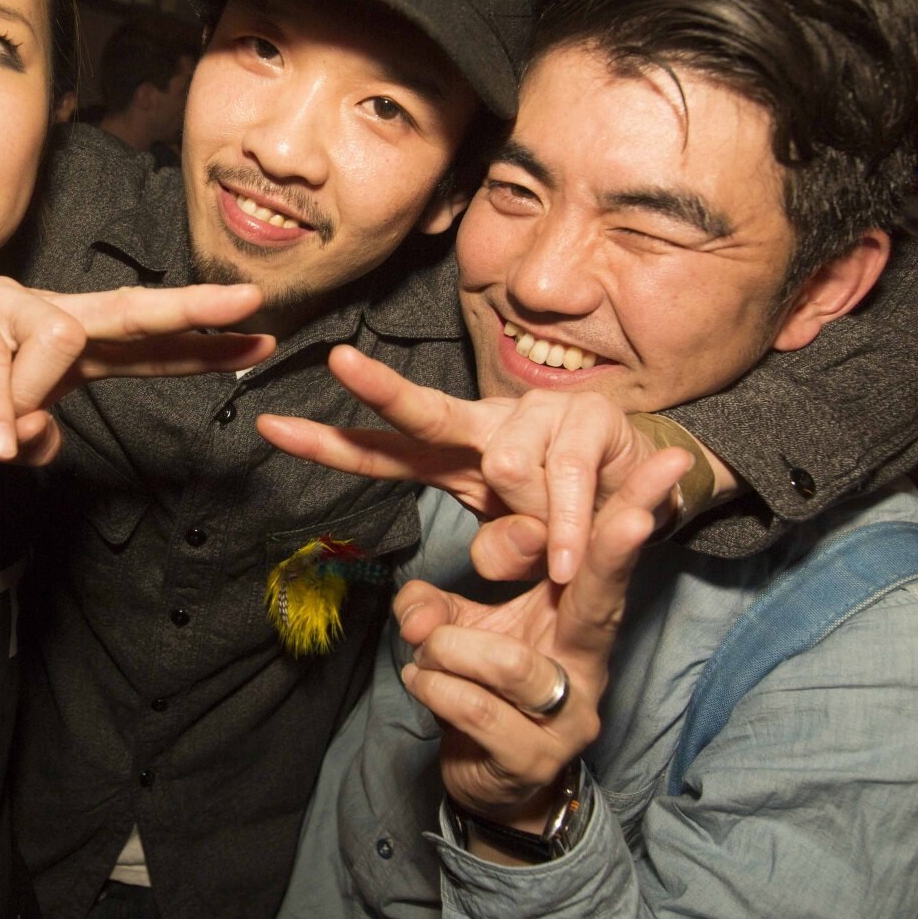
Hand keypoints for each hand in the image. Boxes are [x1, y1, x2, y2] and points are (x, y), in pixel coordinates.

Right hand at [0, 276, 273, 463]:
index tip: (262, 343)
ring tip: (2, 433)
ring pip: (60, 336)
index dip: (204, 345)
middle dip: (194, 307)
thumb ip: (32, 439)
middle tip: (250, 303)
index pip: (149, 344)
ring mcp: (5, 300)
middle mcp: (46, 314)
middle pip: (130, 308)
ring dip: (35, 395)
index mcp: (69, 348)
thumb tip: (42, 437)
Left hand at [258, 344, 696, 580]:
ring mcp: (535, 417)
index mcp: (454, 458)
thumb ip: (498, 552)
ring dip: (533, 523)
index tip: (266, 426)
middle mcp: (486, 426)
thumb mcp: (522, 552)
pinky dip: (567, 528)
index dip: (327, 444)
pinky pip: (565, 479)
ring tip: (558, 553)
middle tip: (341, 362)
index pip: (382, 453)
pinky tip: (570, 555)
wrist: (650, 488)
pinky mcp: (587, 419)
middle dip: (380, 387)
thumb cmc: (569, 517)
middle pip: (424, 410)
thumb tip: (495, 553)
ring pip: (507, 467)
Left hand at [396, 449, 689, 833]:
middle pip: (601, 599)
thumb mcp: (461, 631)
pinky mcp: (533, 757)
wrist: (490, 783)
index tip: (666, 463)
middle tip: (637, 514)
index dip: (632, 511)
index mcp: (575, 623)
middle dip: (614, 551)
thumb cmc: (485, 691)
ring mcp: (567, 716)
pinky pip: (473, 706)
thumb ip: (437, 606)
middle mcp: (585, 665)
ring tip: (428, 655)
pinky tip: (424, 686)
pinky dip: (432, 687)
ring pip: (504, 660)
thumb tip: (418, 612)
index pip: (603, 559)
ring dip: (446, 651)